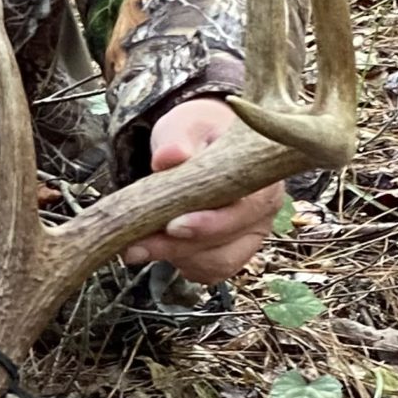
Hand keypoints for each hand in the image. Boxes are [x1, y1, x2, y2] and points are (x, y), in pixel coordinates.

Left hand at [120, 98, 283, 284]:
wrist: (199, 143)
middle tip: (133, 244)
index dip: (210, 224)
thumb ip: (177, 140)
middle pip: (226, 244)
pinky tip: (156, 247)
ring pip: (216, 264)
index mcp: (263, 179)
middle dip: (177, 246)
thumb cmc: (197, 132)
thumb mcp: (185, 125)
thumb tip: (169, 157)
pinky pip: (208, 272)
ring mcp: (251, 236)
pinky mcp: (234, 252)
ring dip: (174, 258)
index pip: (243, 210)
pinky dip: (180, 264)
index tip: (173, 226)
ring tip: (137, 244)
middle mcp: (264, 212)